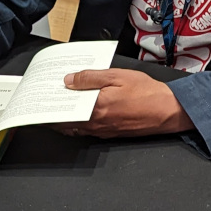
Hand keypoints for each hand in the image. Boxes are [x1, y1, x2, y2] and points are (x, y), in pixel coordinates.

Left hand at [59, 69, 192, 137]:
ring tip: (58, 108)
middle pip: (66, 122)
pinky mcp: (112, 133)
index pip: (64, 110)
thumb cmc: (147, 93)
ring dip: (65, 121)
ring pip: (76, 128)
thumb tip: (70, 80)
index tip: (41, 99)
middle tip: (46, 104)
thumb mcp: (118, 76)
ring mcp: (104, 131)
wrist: (169, 111)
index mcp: (96, 107)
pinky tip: (78, 114)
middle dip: (53, 114)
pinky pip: (88, 130)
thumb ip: (91, 78)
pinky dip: (78, 124)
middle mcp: (97, 123)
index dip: (50, 106)